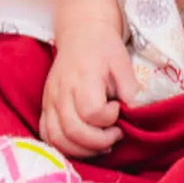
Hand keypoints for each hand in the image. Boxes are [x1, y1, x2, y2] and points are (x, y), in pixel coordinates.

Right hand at [40, 6, 138, 158]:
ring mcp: (51, 99)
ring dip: (81, 150)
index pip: (92, 112)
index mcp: (83, 77)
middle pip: (73, 130)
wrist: (81, 32)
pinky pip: (46, 134)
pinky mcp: (45, 105)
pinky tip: (81, 144)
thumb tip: (137, 116)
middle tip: (115, 134)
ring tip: (101, 144)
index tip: (118, 108)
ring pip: (57, 138)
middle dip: (98, 141)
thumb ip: (131, 91)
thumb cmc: (104, 48)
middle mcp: (62, 90)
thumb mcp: (123, 64)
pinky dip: (63, 146)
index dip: (109, 118)